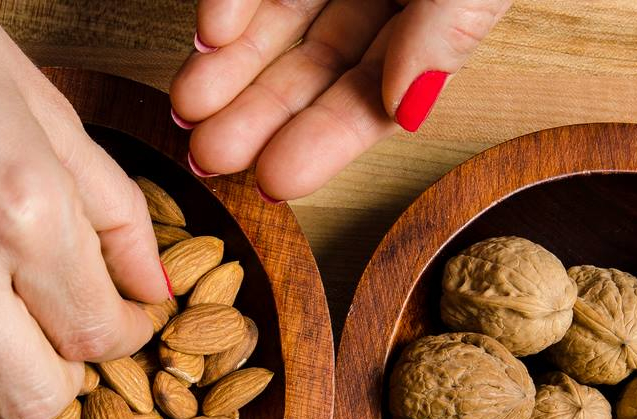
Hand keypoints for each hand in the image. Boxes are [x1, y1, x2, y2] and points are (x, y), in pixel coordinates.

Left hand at [170, 0, 509, 199]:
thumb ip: (449, 29)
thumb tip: (406, 110)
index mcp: (429, 22)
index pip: (372, 99)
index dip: (322, 144)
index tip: (275, 182)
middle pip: (312, 72)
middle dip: (258, 118)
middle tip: (211, 159)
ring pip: (276, 25)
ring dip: (229, 69)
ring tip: (187, 108)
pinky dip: (232, 1)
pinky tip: (208, 33)